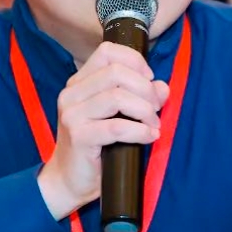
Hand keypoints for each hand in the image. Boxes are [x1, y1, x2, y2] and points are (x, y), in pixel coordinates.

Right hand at [37, 42, 168, 218]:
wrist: (69, 180)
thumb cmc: (96, 147)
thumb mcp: (119, 117)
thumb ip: (140, 97)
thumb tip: (162, 87)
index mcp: (79, 83)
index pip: (108, 52)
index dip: (135, 61)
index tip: (149, 81)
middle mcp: (72, 94)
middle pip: (116, 72)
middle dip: (145, 89)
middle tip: (155, 109)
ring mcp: (72, 114)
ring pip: (118, 97)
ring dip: (145, 111)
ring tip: (153, 125)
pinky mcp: (79, 136)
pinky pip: (117, 127)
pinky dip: (140, 131)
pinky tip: (149, 137)